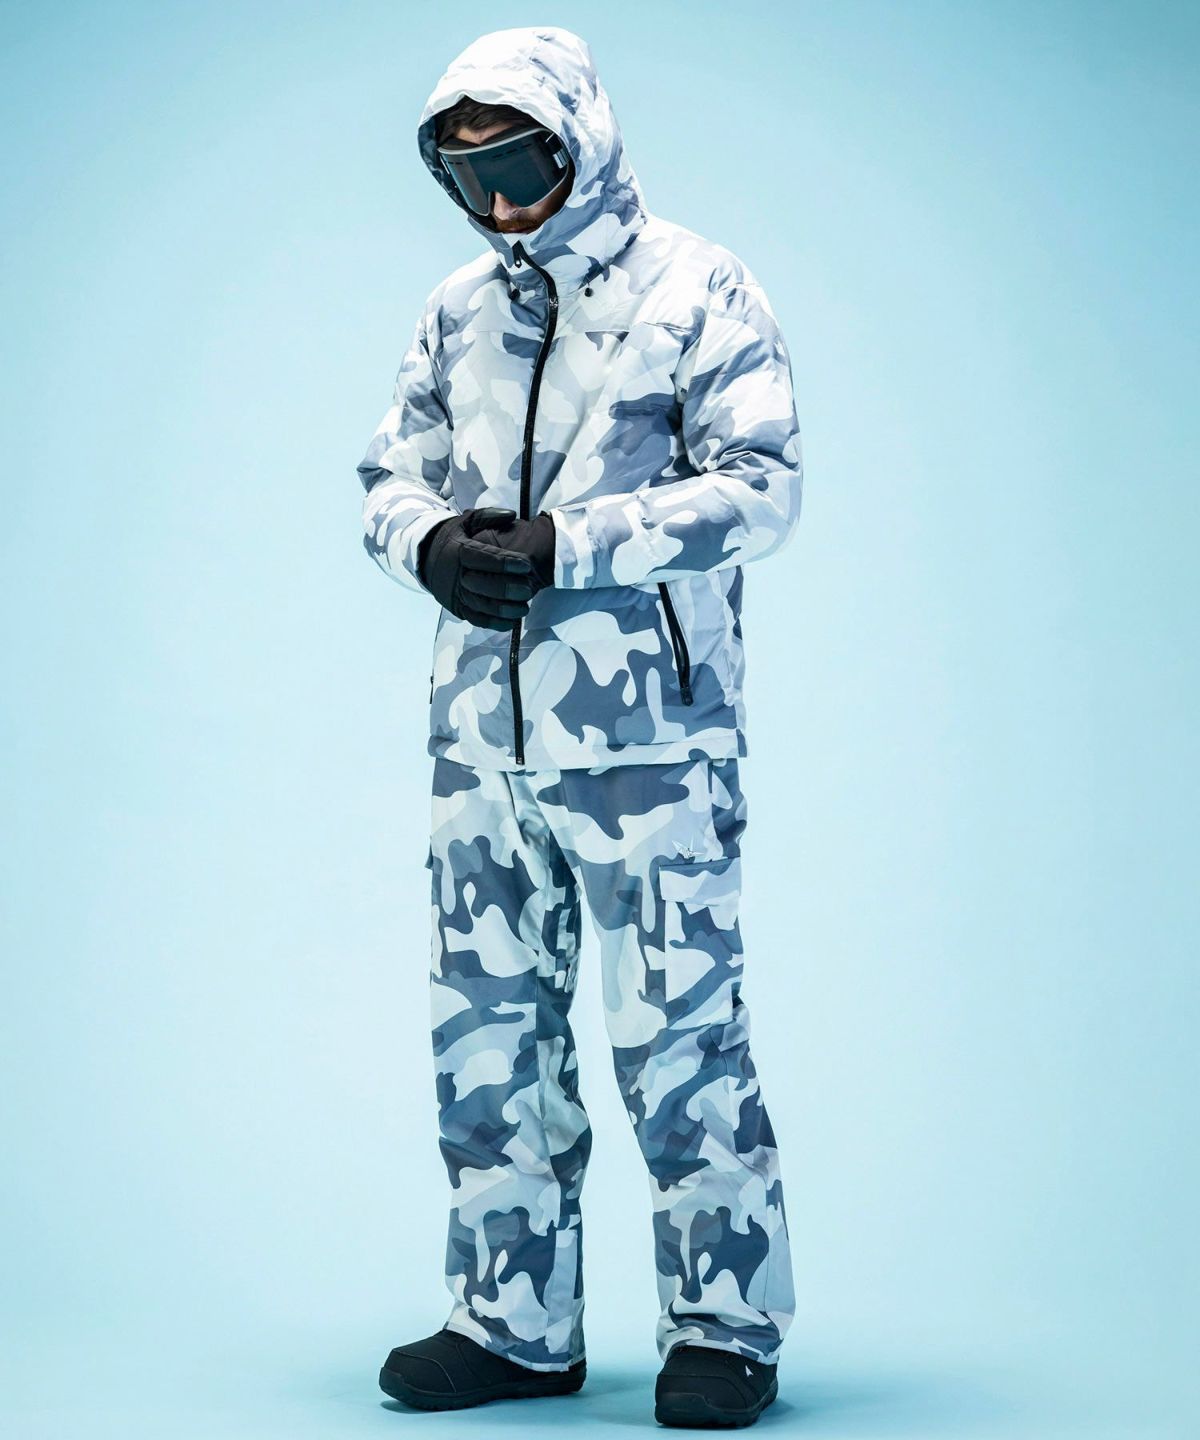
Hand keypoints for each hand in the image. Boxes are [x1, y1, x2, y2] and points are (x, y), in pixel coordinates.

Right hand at [417, 507, 538, 629]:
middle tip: (528, 589)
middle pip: (481, 584)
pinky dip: (493, 623)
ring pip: (479, 605)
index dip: (504, 562)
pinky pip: (475, 619)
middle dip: (506, 589)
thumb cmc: (454, 538)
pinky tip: (512, 622)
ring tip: (524, 608)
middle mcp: (454, 574)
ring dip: (503, 609)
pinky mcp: (456, 608)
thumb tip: (511, 515)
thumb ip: (488, 516)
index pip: (481, 557)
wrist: (426, 557)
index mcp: (458, 551)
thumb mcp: (465, 521)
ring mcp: (454, 593)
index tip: (526, 565)